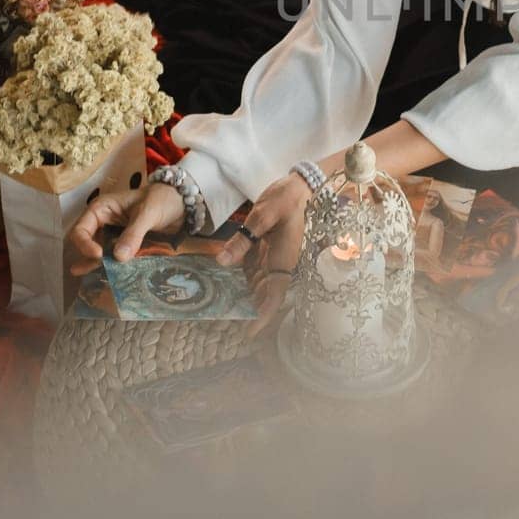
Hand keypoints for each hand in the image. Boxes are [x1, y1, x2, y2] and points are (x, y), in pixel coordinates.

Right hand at [67, 182, 184, 274]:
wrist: (181, 204)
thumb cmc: (162, 199)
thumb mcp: (148, 213)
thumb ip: (134, 233)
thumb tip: (118, 257)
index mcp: (101, 209)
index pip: (81, 229)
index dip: (85, 244)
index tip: (99, 256)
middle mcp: (102, 223)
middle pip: (85, 244)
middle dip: (89, 257)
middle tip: (99, 269)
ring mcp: (111, 236)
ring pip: (97, 254)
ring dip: (98, 266)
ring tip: (98, 278)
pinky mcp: (122, 246)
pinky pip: (112, 258)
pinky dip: (111, 267)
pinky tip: (109, 278)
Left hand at [216, 171, 310, 339]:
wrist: (300, 186)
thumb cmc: (287, 199)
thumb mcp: (263, 216)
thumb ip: (243, 239)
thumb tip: (222, 262)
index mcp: (284, 259)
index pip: (275, 294)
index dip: (264, 315)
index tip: (250, 332)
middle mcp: (279, 263)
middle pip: (262, 295)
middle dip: (247, 311)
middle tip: (223, 325)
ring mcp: (271, 257)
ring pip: (254, 285)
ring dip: (240, 296)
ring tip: (218, 308)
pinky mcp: (263, 249)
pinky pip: (249, 270)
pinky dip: (236, 279)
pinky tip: (220, 284)